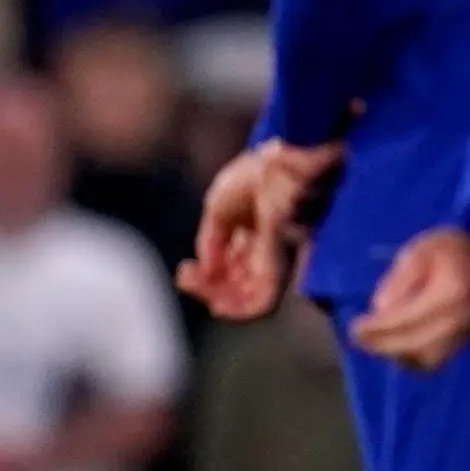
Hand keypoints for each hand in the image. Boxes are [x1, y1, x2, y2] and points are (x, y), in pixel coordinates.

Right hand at [177, 140, 341, 321]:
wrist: (284, 160)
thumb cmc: (256, 174)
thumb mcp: (219, 205)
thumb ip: (210, 241)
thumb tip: (207, 270)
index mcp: (253, 234)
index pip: (229, 269)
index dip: (203, 277)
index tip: (184, 270)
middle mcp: (269, 251)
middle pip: (239, 286)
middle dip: (209, 289)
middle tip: (187, 279)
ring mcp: (279, 259)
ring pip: (252, 298)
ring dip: (224, 303)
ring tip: (206, 298)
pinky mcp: (286, 264)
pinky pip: (266, 299)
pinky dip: (242, 309)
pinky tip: (219, 305)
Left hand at [352, 223, 469, 369]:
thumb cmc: (453, 250)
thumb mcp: (421, 250)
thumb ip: (400, 278)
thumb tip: (380, 308)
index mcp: (448, 294)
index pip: (404, 319)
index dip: (376, 328)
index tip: (354, 327)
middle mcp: (460, 321)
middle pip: (413, 344)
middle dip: (381, 345)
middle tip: (358, 339)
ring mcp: (466, 336)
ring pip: (424, 359)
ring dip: (396, 355)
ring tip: (375, 344)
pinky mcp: (467, 343)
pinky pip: (436, 361)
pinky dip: (413, 361)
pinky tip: (397, 350)